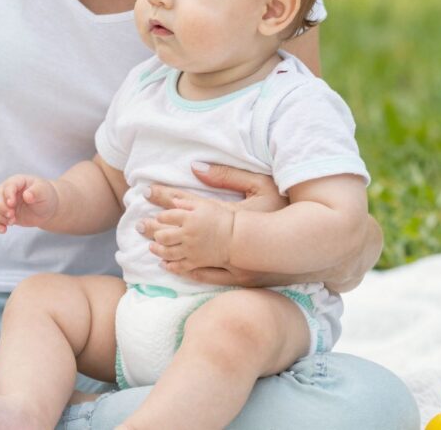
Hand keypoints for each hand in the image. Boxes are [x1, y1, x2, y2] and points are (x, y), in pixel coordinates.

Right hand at [0, 175, 58, 232]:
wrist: (46, 209)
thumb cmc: (45, 196)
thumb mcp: (44, 192)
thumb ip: (36, 192)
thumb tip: (27, 195)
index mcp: (17, 181)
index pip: (8, 186)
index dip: (8, 195)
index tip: (12, 204)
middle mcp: (7, 191)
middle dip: (2, 208)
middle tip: (12, 216)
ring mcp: (4, 202)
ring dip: (0, 217)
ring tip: (12, 222)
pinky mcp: (4, 214)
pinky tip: (3, 230)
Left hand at [138, 163, 287, 284]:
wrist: (302, 247)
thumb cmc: (285, 211)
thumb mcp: (260, 185)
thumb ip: (228, 174)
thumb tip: (196, 167)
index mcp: (223, 211)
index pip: (185, 202)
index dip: (164, 196)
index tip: (146, 191)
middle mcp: (218, 235)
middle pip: (178, 229)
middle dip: (156, 225)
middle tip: (138, 223)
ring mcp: (224, 257)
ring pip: (184, 253)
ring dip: (164, 246)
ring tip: (147, 242)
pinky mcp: (231, 275)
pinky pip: (198, 273)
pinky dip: (180, 268)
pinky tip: (168, 265)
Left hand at [140, 194, 234, 276]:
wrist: (241, 238)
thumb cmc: (228, 218)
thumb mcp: (209, 203)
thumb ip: (190, 201)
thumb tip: (174, 201)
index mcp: (190, 217)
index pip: (167, 216)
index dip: (160, 216)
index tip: (158, 216)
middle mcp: (188, 234)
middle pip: (163, 235)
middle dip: (152, 232)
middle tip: (144, 229)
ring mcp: (191, 250)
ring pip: (168, 252)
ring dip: (157, 249)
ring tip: (151, 246)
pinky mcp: (197, 262)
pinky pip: (180, 266)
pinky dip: (169, 265)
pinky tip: (164, 264)